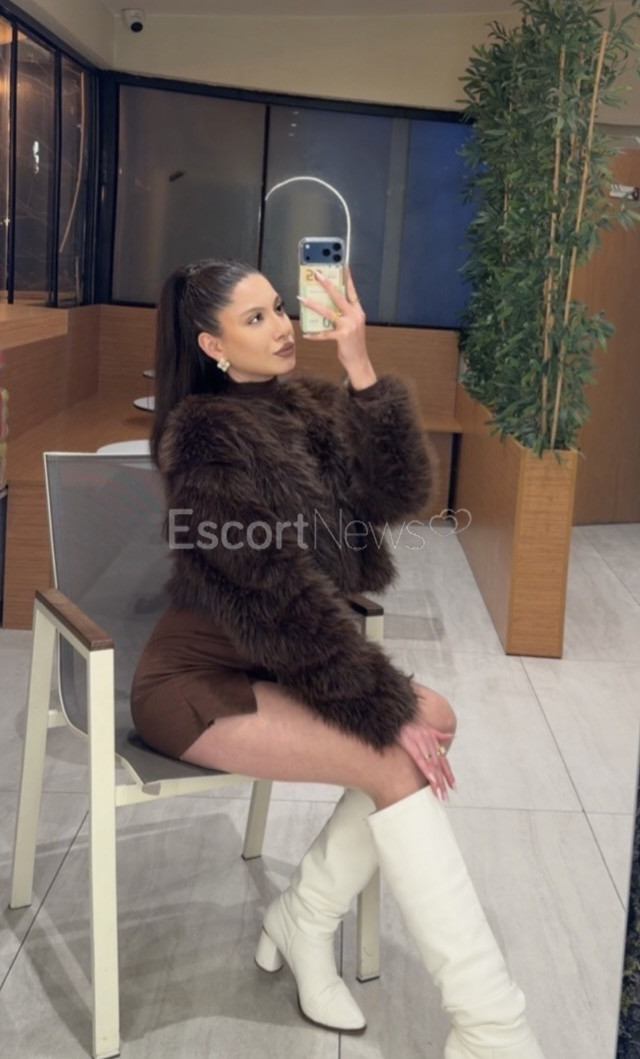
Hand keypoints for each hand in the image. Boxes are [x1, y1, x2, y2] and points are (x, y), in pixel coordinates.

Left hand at [298, 267, 376, 388]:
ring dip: (313, 305)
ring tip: (302, 299)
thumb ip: (344, 315)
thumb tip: (329, 306)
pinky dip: (314, 335)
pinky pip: (324, 334)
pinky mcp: (342, 336)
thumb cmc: (353, 344)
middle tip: (318, 274)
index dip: (348, 279)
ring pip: (328, 312)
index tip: (343, 266)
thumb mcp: (352, 326)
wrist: (359, 361)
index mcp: (358, 312)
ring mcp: (349, 326)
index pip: (352, 292)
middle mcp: (355, 316)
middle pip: (339, 296)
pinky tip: (306, 334)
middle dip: (327, 284)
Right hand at [396, 682, 456, 800]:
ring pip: (431, 764)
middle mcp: (429, 741)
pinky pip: (419, 758)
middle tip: (446, 796)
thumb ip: (439, 734)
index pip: (443, 759)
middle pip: (438, 765)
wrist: (397, 708)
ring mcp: (420, 742)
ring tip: (439, 793)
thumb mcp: (426, 725)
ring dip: (436, 780)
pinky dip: (426, 769)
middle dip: (443, 781)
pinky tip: (430, 779)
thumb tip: (451, 736)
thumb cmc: (409, 718)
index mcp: (432, 739)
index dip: (448, 773)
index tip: (453, 786)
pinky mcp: (409, 742)